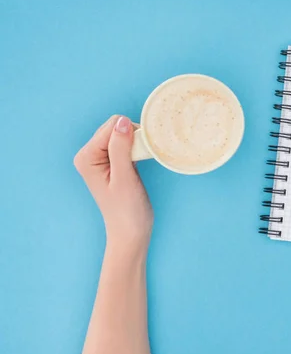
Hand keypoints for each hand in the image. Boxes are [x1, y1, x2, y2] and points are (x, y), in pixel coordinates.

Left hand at [74, 115, 152, 256]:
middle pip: (115, 128)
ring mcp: (99, 159)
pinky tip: (140, 161)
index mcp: (86, 156)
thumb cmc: (127, 210)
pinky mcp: (111, 163)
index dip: (131, 135)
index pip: (111, 127)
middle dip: (132, 138)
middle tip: (141, 159)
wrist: (131, 232)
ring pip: (122, 134)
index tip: (142, 153)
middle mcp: (89, 155)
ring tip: (140, 163)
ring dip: (135, 143)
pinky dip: (136, 148)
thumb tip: (121, 121)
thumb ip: (121, 148)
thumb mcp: (124, 177)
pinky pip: (125, 144)